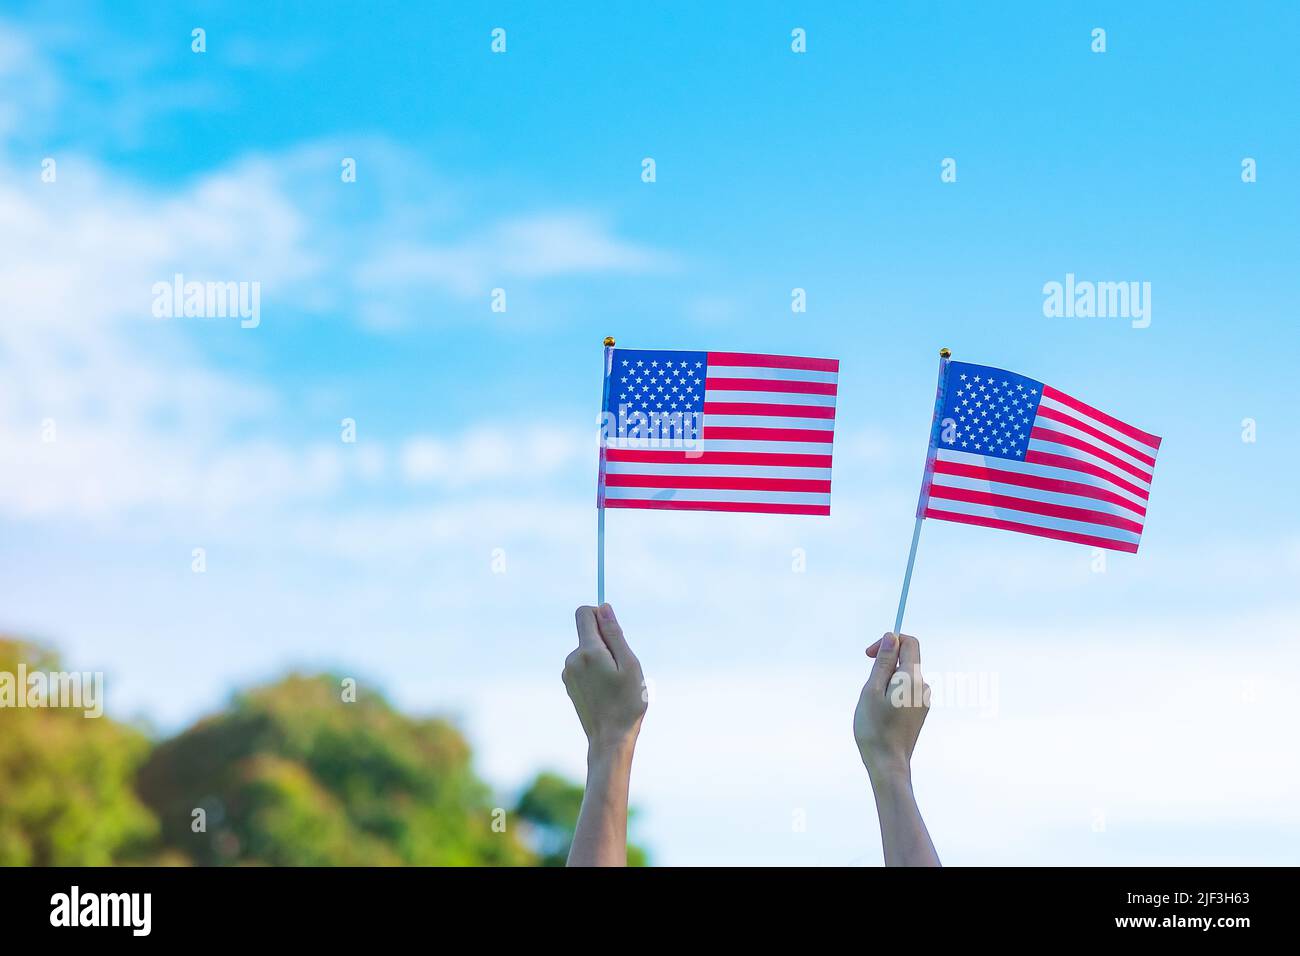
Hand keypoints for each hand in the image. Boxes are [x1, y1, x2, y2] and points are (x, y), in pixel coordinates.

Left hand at [564, 604, 646, 754]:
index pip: (584, 613)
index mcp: (588, 651)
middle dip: (605, 641)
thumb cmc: (627, 703)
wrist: (610, 739)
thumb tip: (603, 607)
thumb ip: (615, 634)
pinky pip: (583, 665)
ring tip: (614, 683)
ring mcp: (568, 673)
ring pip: (587, 650)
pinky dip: (595, 671)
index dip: (600, 614)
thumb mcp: (629, 665)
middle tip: (621, 668)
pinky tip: (605, 691)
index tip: (614, 631)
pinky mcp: (569, 684)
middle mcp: (572, 659)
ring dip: (601, 658)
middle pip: (587, 632)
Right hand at [853, 632, 930, 777]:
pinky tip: (882, 715)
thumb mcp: (872, 689)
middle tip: (868, 689)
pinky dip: (891, 695)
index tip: (870, 654)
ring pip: (902, 678)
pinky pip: (905, 692)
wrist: (888, 764)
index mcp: (912, 678)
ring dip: (885, 683)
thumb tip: (891, 637)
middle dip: (884, 666)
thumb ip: (883, 662)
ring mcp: (923, 701)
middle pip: (905, 661)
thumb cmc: (875, 728)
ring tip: (873, 706)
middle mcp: (923, 687)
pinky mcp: (920, 712)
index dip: (889, 641)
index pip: (909, 643)